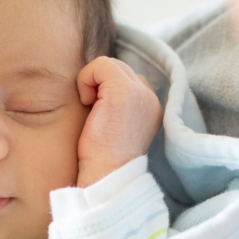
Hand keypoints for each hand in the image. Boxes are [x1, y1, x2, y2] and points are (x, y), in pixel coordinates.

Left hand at [75, 56, 162, 186]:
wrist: (107, 174)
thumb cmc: (103, 158)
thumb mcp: (116, 127)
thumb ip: (116, 106)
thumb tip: (97, 89)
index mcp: (152, 108)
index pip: (129, 79)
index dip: (107, 90)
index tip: (99, 114)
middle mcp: (151, 97)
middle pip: (119, 68)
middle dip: (99, 84)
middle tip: (92, 110)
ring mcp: (140, 92)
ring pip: (110, 64)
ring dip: (92, 81)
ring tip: (90, 107)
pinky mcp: (123, 90)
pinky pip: (101, 64)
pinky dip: (86, 79)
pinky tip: (86, 102)